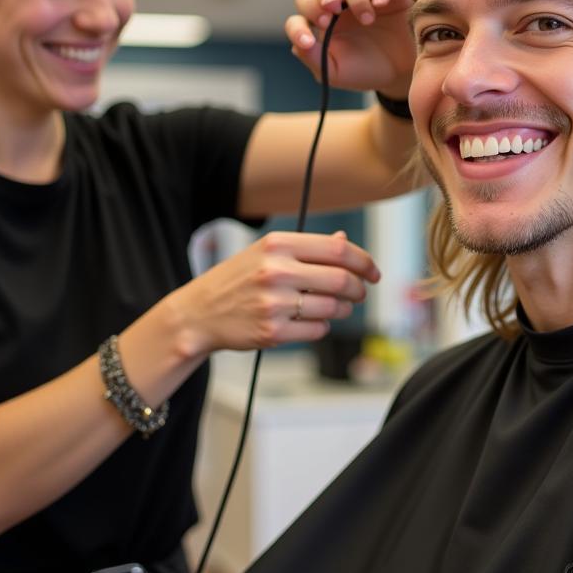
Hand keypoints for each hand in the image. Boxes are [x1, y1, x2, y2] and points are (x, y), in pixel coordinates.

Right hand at [177, 231, 379, 353]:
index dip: (364, 261)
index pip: (338, 250)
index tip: (373, 272)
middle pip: (341, 280)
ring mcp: (274, 303)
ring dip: (343, 309)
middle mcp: (276, 271)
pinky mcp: (272, 332)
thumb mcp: (267, 253)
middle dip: (358, 289)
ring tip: (336, 307)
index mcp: (278, 244)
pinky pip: (317, 330)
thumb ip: (308, 248)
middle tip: (360, 293)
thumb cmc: (237, 279)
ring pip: (333, 307)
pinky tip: (312, 320)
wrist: (199, 313)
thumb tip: (344, 240)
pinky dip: (322, 326)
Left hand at [286, 0, 414, 99]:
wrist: (403, 73)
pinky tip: (381, 4)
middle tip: (331, 12)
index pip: (301, 16)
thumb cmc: (366, 71)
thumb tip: (297, 45)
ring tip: (367, 20)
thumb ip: (314, 59)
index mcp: (323, 23)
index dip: (298, 28)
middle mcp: (341, 4)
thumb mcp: (336, 73)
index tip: (308, 42)